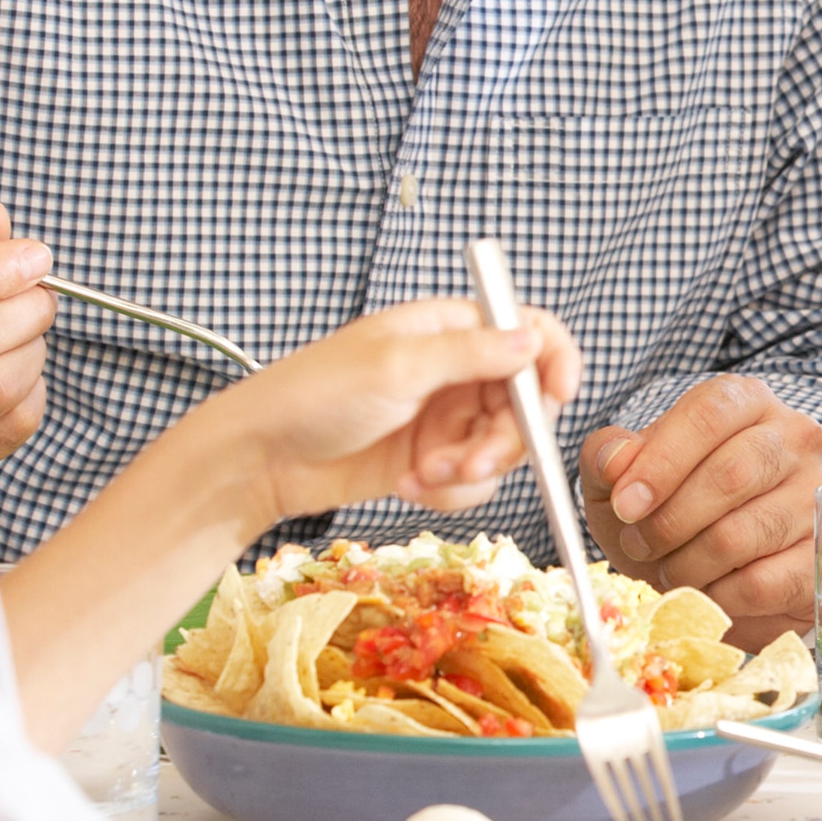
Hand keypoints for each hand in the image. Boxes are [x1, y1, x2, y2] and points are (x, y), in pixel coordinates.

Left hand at [215, 296, 579, 523]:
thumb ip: (471, 353)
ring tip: (423, 475)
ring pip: (501, 449)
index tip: (560, 394)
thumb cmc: (313, 395)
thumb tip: (532, 339)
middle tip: (468, 464)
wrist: (261, 458)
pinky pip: (471, 481)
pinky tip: (408, 485)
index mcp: (450, 329)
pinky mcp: (431, 460)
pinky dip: (448, 491)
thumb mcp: (396, 366)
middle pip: (524, 402)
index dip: (554, 359)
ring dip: (469, 471)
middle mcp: (455, 371)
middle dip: (504, 440)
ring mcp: (445, 418)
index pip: (529, 330)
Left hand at [579, 375, 821, 631]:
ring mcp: (818, 495)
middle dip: (668, 521)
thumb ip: (606, 457)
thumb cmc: (669, 510)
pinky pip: (762, 583)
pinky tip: (707, 590)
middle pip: (730, 475)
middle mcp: (794, 437)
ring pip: (740, 535)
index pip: (709, 414)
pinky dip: (718, 596)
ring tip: (669, 569)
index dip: (661, 461)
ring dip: (687, 565)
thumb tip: (617, 461)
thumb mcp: (622, 479)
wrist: (717, 568)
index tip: (626, 504)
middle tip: (639, 545)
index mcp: (745, 402)